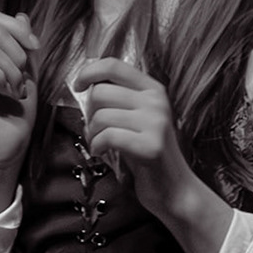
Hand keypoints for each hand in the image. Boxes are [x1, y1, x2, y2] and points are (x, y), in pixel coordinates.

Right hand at [0, 11, 40, 169]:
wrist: (10, 146)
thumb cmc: (17, 113)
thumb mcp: (27, 71)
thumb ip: (23, 45)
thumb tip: (21, 16)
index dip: (19, 30)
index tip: (35, 49)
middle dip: (19, 55)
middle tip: (22, 81)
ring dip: (13, 71)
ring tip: (15, 90)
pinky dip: (0, 77)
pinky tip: (6, 92)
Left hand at [72, 59, 230, 252]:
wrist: (174, 187)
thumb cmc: (147, 152)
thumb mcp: (139, 117)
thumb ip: (121, 98)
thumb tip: (88, 84)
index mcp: (154, 89)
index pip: (114, 65)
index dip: (89, 72)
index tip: (78, 86)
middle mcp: (157, 101)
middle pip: (101, 92)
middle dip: (89, 113)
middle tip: (96, 129)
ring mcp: (156, 123)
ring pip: (100, 116)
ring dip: (92, 134)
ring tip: (101, 144)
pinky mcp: (150, 146)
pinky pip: (107, 136)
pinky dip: (97, 146)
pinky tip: (102, 153)